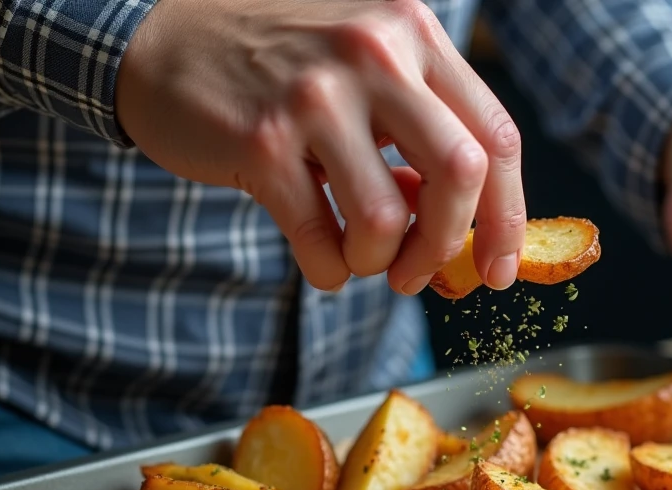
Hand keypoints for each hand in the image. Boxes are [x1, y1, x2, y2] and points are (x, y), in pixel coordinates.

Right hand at [116, 0, 524, 293]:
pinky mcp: (261, 142)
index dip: (508, 218)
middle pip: (461, 175)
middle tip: (420, 273)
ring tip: (358, 254)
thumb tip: (465, 233)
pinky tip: (322, 258)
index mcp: (413, 34)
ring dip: (379, 261)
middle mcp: (373, 53)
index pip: (496, 137)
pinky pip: (322, 241)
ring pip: (388, 218)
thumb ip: (422, 136)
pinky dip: (330, 270)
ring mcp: (315, 96)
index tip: (498, 269)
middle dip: (449, 245)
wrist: (163, 41)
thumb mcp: (366, 75)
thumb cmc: (282, 69)